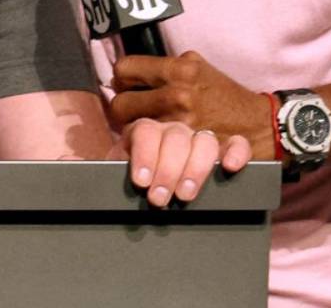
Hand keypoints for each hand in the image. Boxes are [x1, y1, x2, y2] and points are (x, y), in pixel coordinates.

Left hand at [109, 51, 275, 160]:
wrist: (261, 123)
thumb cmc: (224, 94)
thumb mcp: (197, 66)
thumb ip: (167, 68)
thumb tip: (131, 73)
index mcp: (178, 69)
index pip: (125, 69)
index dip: (123, 78)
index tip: (127, 85)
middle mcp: (177, 94)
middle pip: (120, 104)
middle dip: (123, 109)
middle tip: (131, 112)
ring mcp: (181, 123)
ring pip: (131, 130)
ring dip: (133, 131)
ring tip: (142, 130)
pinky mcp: (186, 147)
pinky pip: (152, 149)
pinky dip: (150, 150)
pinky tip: (155, 148)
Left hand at [120, 118, 249, 205]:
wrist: (148, 192)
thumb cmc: (132, 187)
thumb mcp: (117, 179)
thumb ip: (109, 176)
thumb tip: (94, 180)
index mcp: (143, 133)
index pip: (146, 131)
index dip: (145, 155)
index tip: (141, 182)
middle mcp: (172, 131)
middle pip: (175, 136)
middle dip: (168, 169)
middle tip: (159, 200)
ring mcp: (198, 140)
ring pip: (203, 140)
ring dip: (196, 168)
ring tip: (185, 196)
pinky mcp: (222, 153)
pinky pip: (236, 143)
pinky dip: (236, 151)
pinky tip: (229, 167)